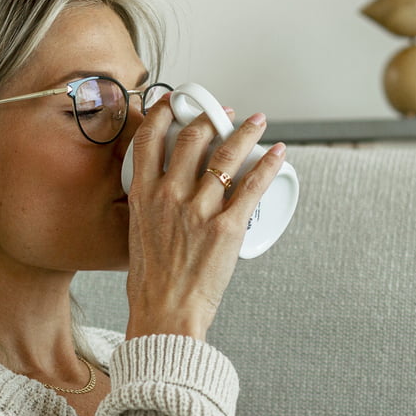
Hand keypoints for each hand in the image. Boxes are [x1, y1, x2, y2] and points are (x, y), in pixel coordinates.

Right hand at [121, 97, 286, 341]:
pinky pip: (253, 186)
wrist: (165, 313)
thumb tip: (164, 199)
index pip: (150, 139)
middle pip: (193, 139)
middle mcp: (170, 195)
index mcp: (144, 196)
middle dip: (211, 118)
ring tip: (256, 122)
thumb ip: (150, 209)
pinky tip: (277, 152)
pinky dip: (268, 165)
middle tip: (224, 114)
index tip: (175, 103)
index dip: (164, 113)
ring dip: (244, 132)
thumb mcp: (137, 235)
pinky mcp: (227, 227)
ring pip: (225, 155)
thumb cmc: (151, 284)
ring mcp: (199, 209)